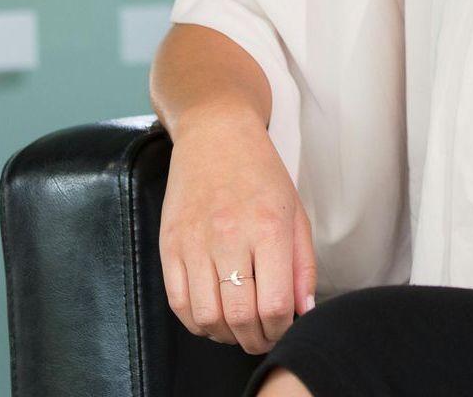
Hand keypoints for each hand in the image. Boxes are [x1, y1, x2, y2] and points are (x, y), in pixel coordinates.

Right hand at [158, 106, 317, 354]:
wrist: (216, 134)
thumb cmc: (261, 172)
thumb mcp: (295, 211)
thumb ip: (302, 264)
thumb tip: (303, 310)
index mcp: (268, 227)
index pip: (274, 304)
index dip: (280, 329)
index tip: (284, 328)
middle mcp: (230, 237)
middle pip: (240, 317)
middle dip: (255, 339)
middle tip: (262, 338)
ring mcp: (195, 243)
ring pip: (207, 317)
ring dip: (225, 335)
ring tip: (239, 329)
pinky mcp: (169, 245)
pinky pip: (179, 303)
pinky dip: (197, 321)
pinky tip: (213, 316)